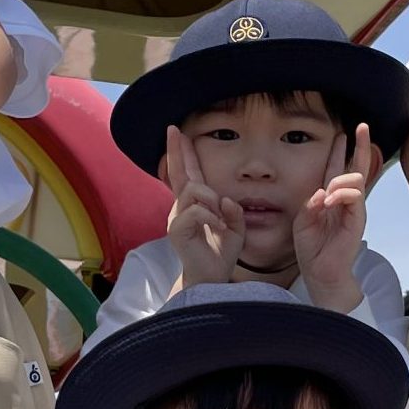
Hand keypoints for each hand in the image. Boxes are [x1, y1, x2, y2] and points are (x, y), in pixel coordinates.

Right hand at [164, 126, 244, 286]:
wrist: (211, 278)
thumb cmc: (220, 253)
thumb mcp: (235, 228)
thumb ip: (233, 212)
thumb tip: (226, 199)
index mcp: (194, 204)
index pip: (187, 174)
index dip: (182, 153)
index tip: (177, 132)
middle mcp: (181, 207)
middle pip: (178, 173)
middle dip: (177, 150)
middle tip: (173, 130)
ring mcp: (177, 218)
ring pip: (194, 189)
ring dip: (212, 200)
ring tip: (221, 219)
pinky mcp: (177, 230)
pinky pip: (195, 210)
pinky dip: (211, 217)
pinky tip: (219, 228)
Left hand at [292, 124, 369, 297]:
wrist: (320, 271)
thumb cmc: (311, 247)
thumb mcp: (303, 220)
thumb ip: (310, 203)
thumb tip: (323, 190)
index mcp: (330, 198)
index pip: (337, 169)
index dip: (340, 151)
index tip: (343, 133)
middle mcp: (345, 200)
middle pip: (356, 166)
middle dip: (360, 146)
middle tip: (362, 127)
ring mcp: (354, 208)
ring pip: (355, 178)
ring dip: (340, 180)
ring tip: (328, 196)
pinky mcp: (358, 218)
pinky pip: (355, 196)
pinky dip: (342, 194)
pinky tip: (331, 201)